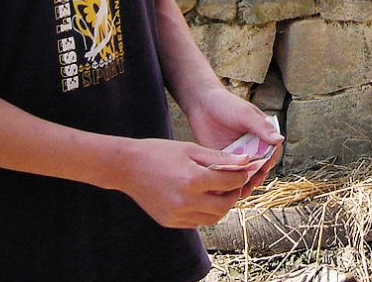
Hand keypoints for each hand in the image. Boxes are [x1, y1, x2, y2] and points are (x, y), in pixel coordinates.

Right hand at [109, 137, 254, 227]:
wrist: (127, 167)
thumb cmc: (159, 153)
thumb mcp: (190, 149)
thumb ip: (219, 158)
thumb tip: (244, 161)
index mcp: (193, 179)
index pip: (229, 183)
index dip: (240, 177)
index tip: (243, 172)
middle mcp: (186, 201)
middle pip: (224, 206)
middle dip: (234, 195)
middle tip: (234, 185)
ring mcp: (177, 214)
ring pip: (212, 219)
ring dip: (221, 207)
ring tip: (220, 192)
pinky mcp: (170, 221)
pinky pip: (196, 222)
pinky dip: (204, 213)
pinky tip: (202, 198)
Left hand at [183, 86, 283, 197]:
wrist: (201, 104)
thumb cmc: (226, 104)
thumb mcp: (245, 114)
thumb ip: (262, 128)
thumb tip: (280, 140)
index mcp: (262, 133)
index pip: (272, 151)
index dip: (270, 161)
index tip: (264, 169)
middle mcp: (253, 145)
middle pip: (260, 165)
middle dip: (258, 176)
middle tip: (252, 184)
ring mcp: (239, 153)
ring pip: (246, 172)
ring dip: (245, 182)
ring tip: (241, 192)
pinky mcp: (225, 158)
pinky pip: (230, 172)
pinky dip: (230, 181)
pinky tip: (228, 188)